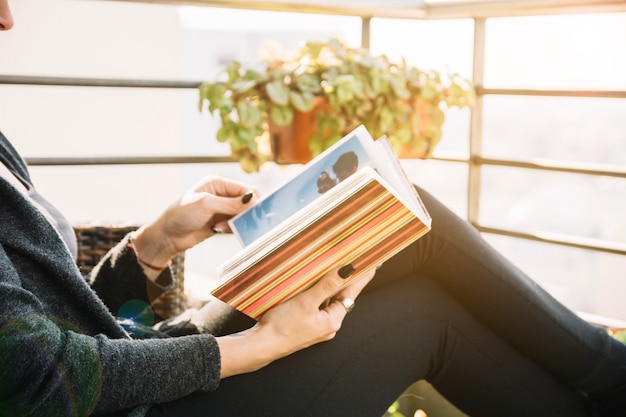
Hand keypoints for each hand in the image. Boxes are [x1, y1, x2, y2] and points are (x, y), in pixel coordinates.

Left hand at [131, 175, 257, 274]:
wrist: (168, 235)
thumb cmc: (182, 214)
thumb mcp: (206, 204)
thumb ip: (231, 203)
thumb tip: (253, 200)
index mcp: (218, 183)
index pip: (244, 188)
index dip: (253, 199)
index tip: (256, 211)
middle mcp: (222, 194)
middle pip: (246, 201)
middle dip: (246, 212)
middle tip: (242, 221)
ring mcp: (222, 209)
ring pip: (242, 214)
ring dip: (237, 222)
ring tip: (221, 226)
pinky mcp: (221, 222)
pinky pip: (236, 224)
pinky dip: (232, 228)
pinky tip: (219, 230)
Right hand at [217, 265, 376, 377]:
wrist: (261, 345)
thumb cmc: (282, 326)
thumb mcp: (306, 302)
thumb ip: (327, 285)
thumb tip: (348, 270)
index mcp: (333, 320)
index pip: (352, 292)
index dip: (362, 276)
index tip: (372, 263)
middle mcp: (329, 325)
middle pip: (341, 296)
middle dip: (346, 279)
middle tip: (353, 260)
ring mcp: (318, 326)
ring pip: (328, 300)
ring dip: (331, 285)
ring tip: (336, 268)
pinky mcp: (306, 325)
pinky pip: (318, 305)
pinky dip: (319, 293)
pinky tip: (314, 285)